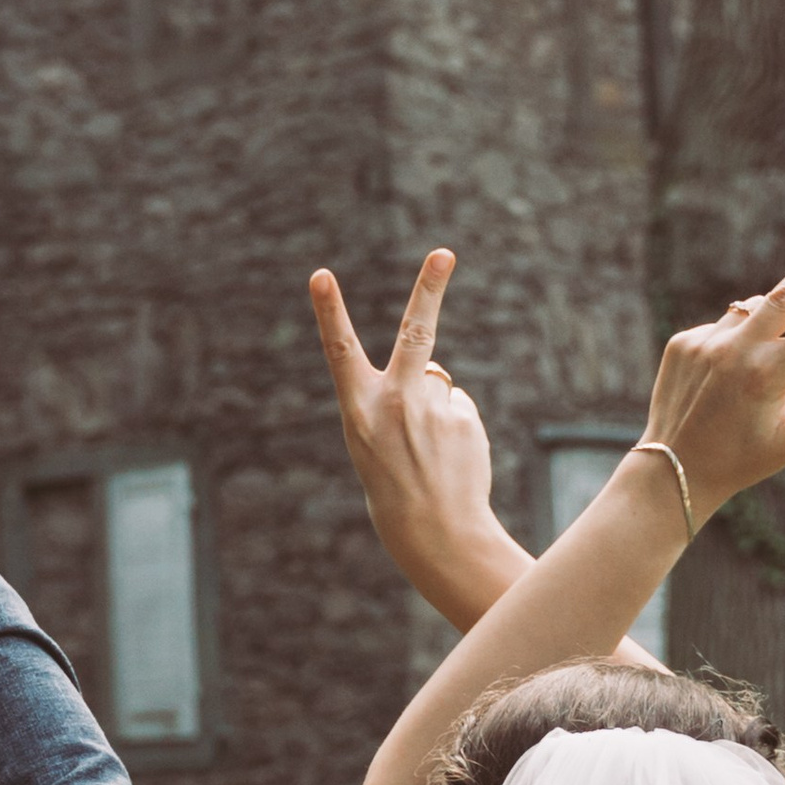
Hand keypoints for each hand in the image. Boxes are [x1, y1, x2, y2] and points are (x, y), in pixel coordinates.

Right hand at [310, 250, 527, 631]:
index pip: (340, 352)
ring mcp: (434, 411)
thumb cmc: (394, 484)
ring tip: (429, 452)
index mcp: (359, 410)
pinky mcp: (464, 420)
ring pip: (437, 383)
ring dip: (435, 409)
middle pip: (415, 334)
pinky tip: (450, 458)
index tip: (320, 275)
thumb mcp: (375, 438)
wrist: (434, 533)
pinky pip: (458, 408)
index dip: (329, 311)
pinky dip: (455, 428)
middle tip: (444, 252)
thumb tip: (436, 372)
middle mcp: (396, 404)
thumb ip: (398, 395)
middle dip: (429, 288)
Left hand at [643, 217, 784, 521]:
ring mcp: (706, 343)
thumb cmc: (739, 460)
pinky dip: (733, 343)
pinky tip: (720, 380)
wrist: (670, 471)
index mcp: (768, 378)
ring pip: (753, 312)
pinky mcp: (683, 342)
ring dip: (767, 325)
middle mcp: (737, 353)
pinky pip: (722, 328)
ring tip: (749, 376)